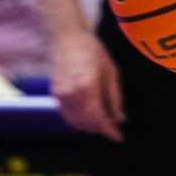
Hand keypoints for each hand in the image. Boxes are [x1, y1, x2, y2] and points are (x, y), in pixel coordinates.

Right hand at [50, 27, 124, 141]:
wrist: (67, 38)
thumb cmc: (93, 51)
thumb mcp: (111, 73)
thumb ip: (115, 98)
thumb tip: (120, 119)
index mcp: (87, 88)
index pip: (98, 119)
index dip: (109, 131)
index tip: (119, 138)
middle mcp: (71, 95)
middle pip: (86, 123)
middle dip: (101, 129)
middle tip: (114, 128)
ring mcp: (60, 95)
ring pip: (75, 122)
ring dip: (89, 127)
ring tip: (103, 123)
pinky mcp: (55, 93)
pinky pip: (67, 114)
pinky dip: (78, 120)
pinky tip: (89, 116)